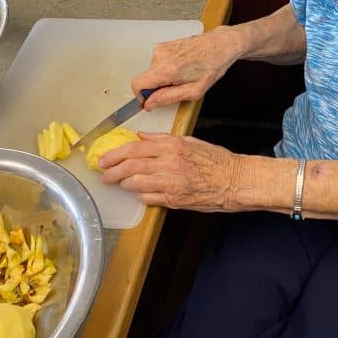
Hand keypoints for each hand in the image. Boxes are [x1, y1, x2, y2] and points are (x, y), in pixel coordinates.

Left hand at [99, 132, 243, 211]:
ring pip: (136, 184)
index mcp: (173, 146)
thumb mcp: (189, 141)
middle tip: (104, 174)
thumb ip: (163, 139)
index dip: (115, 154)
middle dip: (112, 171)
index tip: (105, 158)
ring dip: (124, 183)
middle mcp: (170, 164)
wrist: (234, 180)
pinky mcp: (174, 200)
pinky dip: (140, 195)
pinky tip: (139, 192)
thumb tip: (141, 137)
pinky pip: (148, 198)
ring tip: (118, 183)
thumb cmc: (215, 160)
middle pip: (131, 166)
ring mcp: (171, 184)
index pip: (135, 149)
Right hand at [132, 28, 240, 110]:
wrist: (221, 45)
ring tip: (184, 74)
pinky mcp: (164, 45)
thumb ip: (168, 98)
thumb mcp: (194, 91)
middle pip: (146, 79)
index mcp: (166, 69)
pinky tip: (183, 66)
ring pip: (152, 72)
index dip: (142, 96)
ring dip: (164, 77)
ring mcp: (161, 48)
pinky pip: (158, 63)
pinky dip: (167, 69)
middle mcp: (160, 56)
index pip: (137, 84)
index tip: (152, 100)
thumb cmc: (212, 66)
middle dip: (158, 87)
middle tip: (179, 86)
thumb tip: (150, 103)